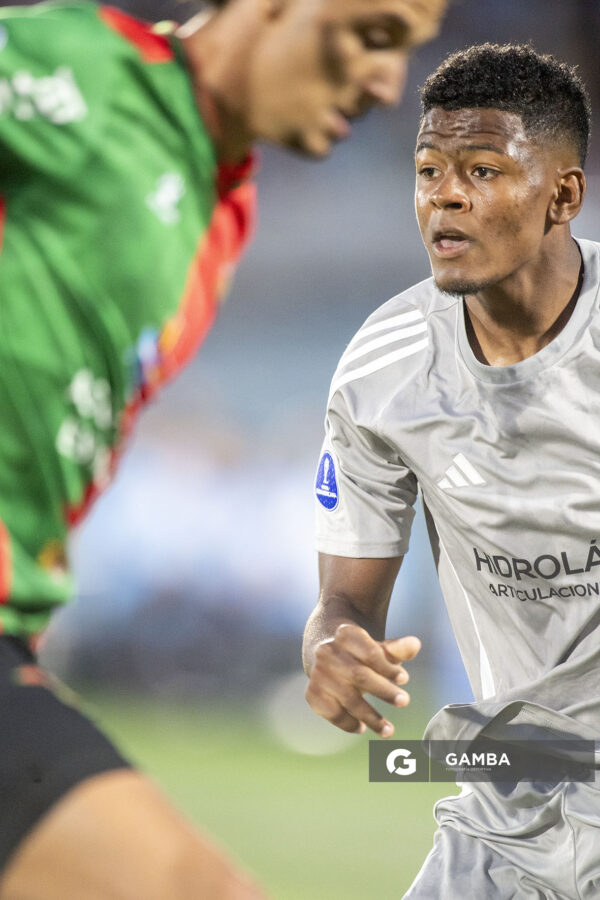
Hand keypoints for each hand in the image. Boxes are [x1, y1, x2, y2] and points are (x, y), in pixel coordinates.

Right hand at [305, 624, 420, 736]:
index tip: (404, 679)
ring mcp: (318, 674)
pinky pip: (333, 713)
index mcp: (346, 634)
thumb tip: (415, 644)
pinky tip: (361, 727)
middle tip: (404, 701)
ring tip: (388, 730)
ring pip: (348, 699)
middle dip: (383, 690)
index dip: (387, 667)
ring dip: (370, 717)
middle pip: (359, 675)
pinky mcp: (313, 694)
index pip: (370, 652)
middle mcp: (327, 652)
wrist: (323, 650)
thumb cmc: (359, 651)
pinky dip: (348, 723)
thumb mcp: (377, 647)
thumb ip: (396, 648)